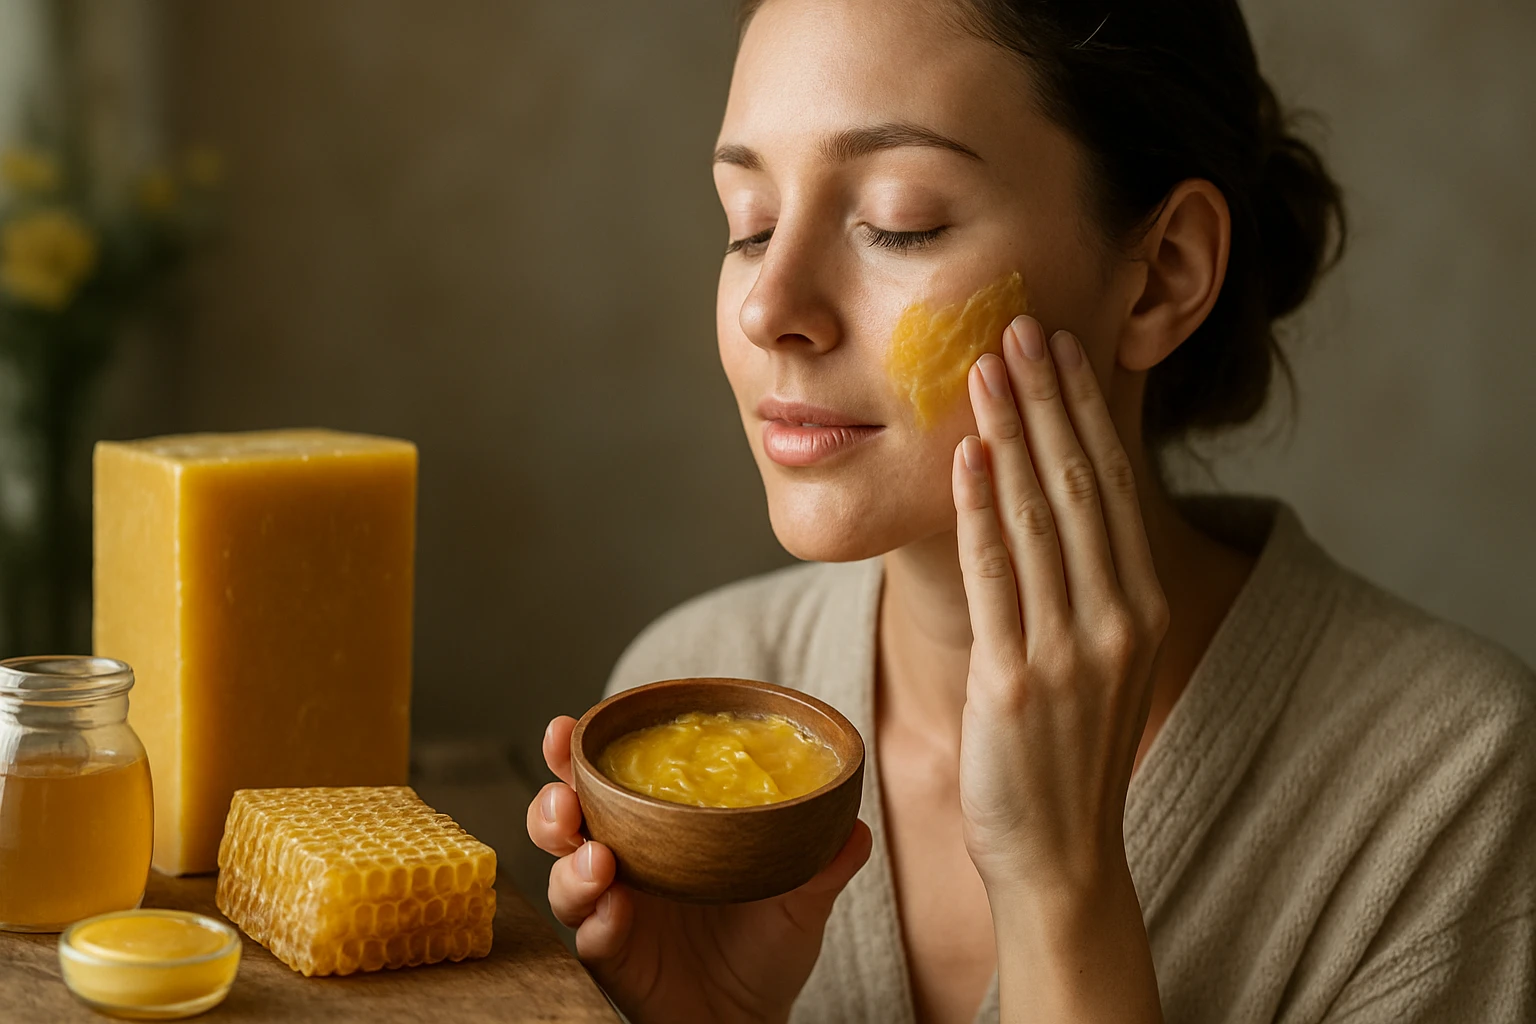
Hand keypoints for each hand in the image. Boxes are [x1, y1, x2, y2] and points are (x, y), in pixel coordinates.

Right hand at [526, 715, 872, 1023]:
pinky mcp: (613, 959)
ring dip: (569, 864)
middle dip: (553, 801)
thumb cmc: (766, 948)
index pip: (606, 780)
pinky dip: (598, 921)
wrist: (755, 1020)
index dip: (577, 752)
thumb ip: (822, 863)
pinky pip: (592, 936)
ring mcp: (612, 911)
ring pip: (565, 878)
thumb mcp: (800, 898)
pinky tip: (616, 910)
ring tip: (596, 859)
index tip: (565, 727)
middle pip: (566, 821)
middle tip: (564, 795)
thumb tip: (856, 828)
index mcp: (656, 830)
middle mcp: (624, 863)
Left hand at [952, 316, 1167, 1020]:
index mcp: (1141, 606)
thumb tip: (1043, 497)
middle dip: (1050, 399)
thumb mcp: (1092, 657)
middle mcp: (1120, 618)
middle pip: (1081, 484)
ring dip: (1011, 434)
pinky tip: (967, 456)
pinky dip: (982, 512)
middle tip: (1021, 326)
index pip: (1112, 484)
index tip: (1061, 347)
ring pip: (1040, 516)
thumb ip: (1079, 581)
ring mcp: (1073, 651)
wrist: (1061, 855)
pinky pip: (997, 578)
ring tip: (985, 367)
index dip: (1086, 410)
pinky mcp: (1019, 682)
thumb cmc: (1065, 751)